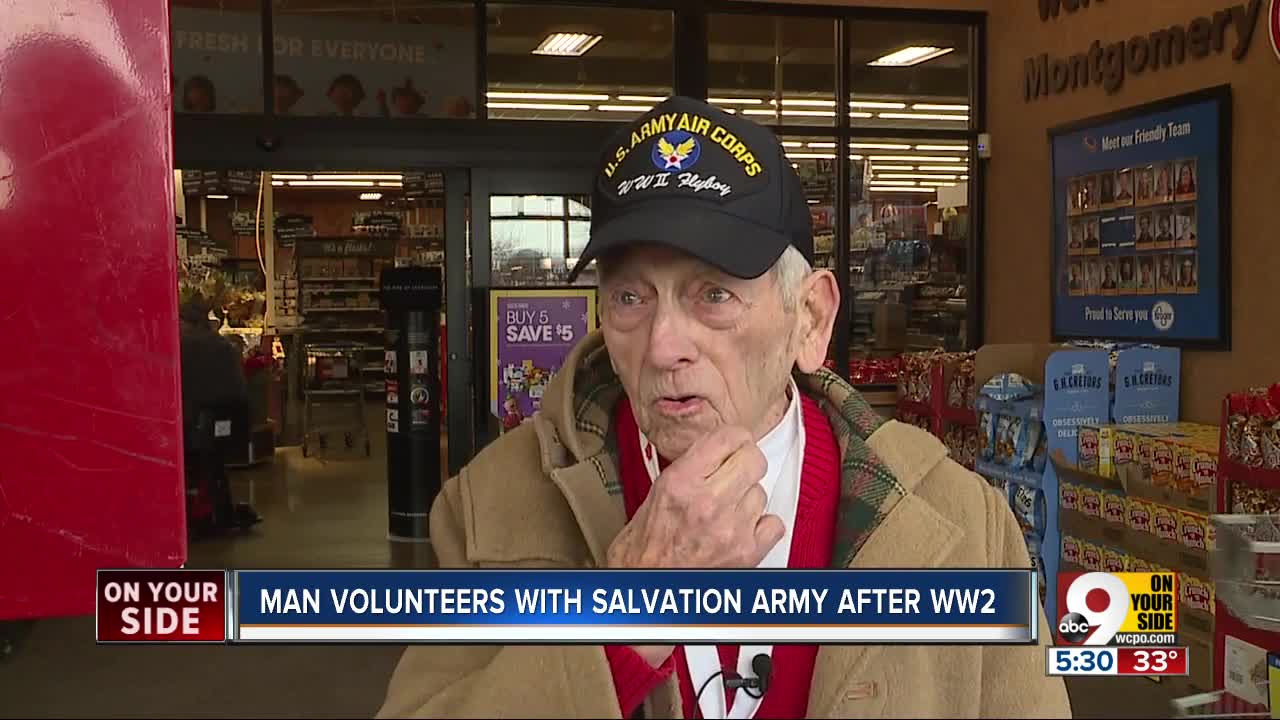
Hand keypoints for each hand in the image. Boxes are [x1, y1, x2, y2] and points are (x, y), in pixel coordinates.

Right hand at [606, 425, 784, 569]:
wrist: (646, 592)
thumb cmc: (643, 552)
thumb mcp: (655, 494)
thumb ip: (688, 468)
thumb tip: (716, 449)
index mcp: (680, 482)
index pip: (728, 437)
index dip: (734, 438)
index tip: (733, 443)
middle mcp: (708, 503)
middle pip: (754, 460)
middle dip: (745, 463)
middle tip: (734, 473)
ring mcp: (731, 529)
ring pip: (762, 492)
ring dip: (748, 499)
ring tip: (725, 511)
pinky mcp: (746, 553)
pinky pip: (774, 523)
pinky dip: (762, 525)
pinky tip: (742, 528)